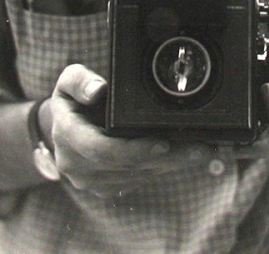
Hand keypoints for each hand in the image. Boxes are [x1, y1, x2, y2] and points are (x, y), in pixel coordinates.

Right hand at [45, 64, 209, 196]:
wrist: (67, 126)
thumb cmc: (72, 100)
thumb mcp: (69, 80)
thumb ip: (80, 81)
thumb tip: (97, 90)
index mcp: (66, 137)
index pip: (101, 149)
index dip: (133, 149)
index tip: (162, 143)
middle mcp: (76, 165)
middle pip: (128, 166)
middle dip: (166, 158)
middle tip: (199, 148)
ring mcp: (91, 180)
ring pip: (138, 176)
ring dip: (171, 165)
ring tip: (201, 150)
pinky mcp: (106, 188)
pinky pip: (139, 181)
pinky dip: (164, 168)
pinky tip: (186, 157)